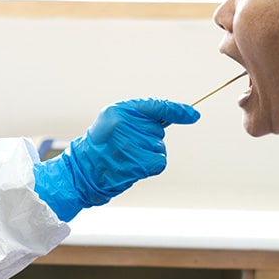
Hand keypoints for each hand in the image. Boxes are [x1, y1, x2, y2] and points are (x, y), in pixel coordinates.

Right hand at [33, 98, 199, 220]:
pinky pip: (160, 160)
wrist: (83, 172)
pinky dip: (152, 164)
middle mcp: (125, 125)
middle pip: (158, 129)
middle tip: (126, 145)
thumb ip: (139, 116)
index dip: (178, 111)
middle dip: (149, 137)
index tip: (194, 115)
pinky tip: (134, 165)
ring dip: (149, 152)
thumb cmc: (100, 147)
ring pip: (159, 145)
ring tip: (126, 156)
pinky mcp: (139, 162)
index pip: (156, 106)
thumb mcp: (113, 121)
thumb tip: (176, 115)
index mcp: (118, 110)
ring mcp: (132, 144)